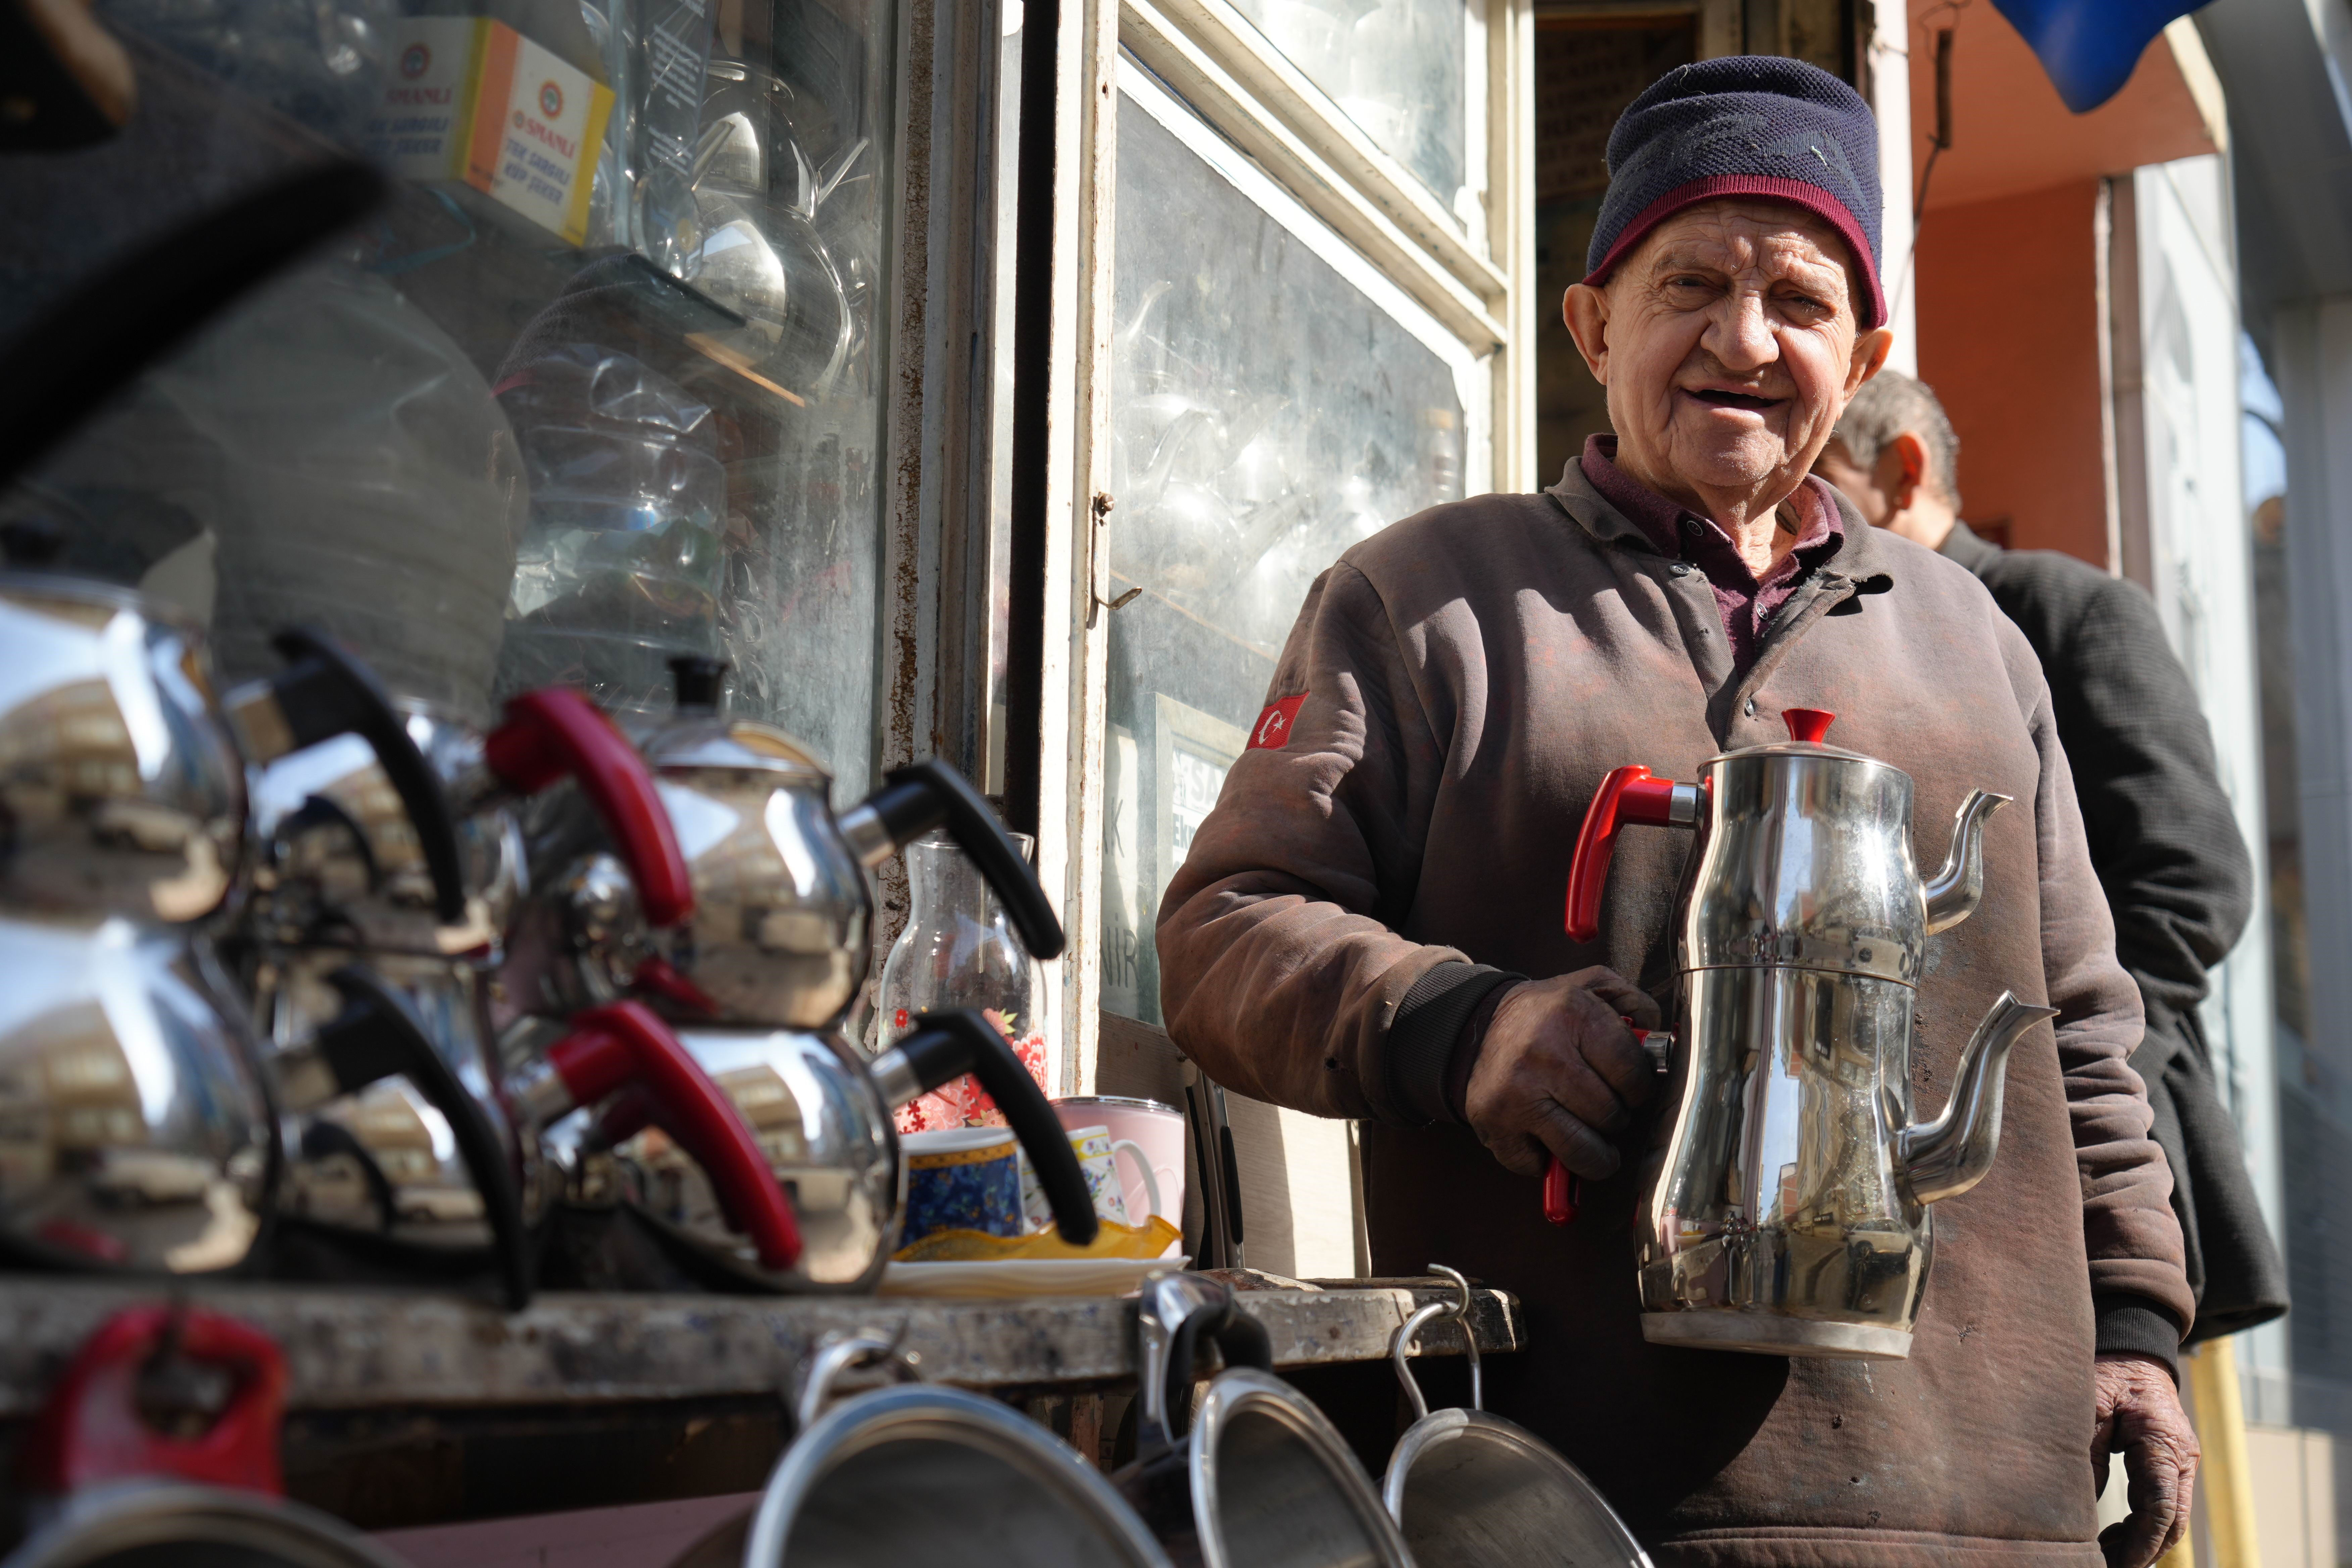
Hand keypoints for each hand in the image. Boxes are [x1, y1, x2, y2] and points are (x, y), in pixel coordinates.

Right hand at [1462, 968, 1660, 1179]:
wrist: (1478, 1025)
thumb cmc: (1546, 1015)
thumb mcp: (1592, 987)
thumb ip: (1635, 1004)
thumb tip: (1660, 1043)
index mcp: (1571, 1014)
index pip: (1631, 1073)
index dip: (1638, 1087)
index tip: (1629, 1086)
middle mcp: (1542, 1053)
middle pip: (1610, 1115)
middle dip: (1614, 1116)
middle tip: (1602, 1105)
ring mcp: (1515, 1092)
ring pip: (1582, 1151)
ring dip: (1593, 1151)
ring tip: (1589, 1135)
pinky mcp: (1494, 1123)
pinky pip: (1539, 1166)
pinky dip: (1546, 1161)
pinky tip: (1545, 1135)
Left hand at [2091, 1353, 2198, 1567]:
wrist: (2134, 1347)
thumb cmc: (2109, 1371)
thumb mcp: (2091, 1405)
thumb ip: (2087, 1453)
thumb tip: (2083, 1505)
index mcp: (2166, 1445)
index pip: (2162, 1511)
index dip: (2141, 1545)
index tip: (2118, 1565)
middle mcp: (2181, 1459)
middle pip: (2171, 1523)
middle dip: (2143, 1553)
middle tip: (2107, 1567)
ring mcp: (2178, 1463)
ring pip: (2168, 1518)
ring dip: (2141, 1542)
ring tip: (2106, 1558)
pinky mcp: (2167, 1463)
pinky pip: (2160, 1504)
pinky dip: (2140, 1525)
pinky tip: (2113, 1536)